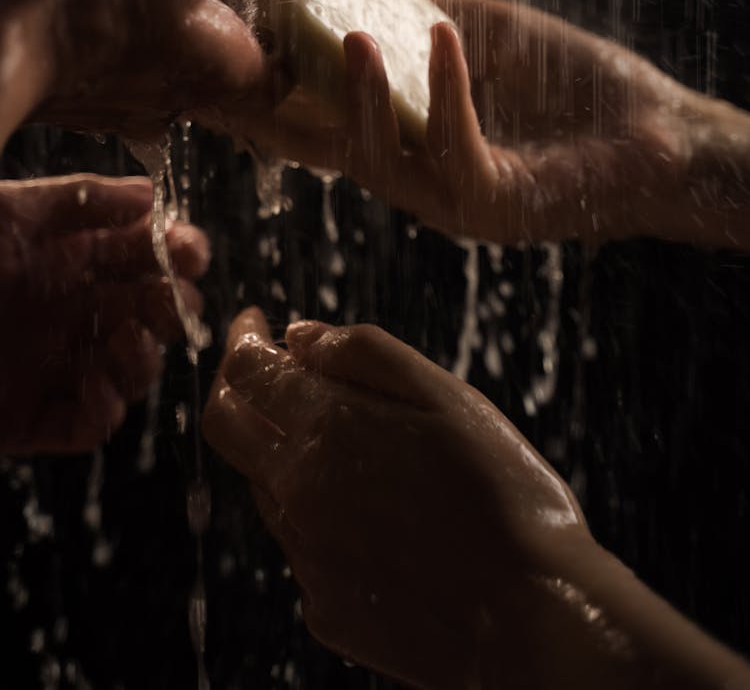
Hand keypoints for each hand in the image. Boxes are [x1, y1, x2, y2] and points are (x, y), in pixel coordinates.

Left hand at [0, 174, 207, 454]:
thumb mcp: (7, 213)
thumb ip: (80, 198)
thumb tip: (150, 192)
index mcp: (63, 258)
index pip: (139, 254)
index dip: (174, 251)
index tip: (192, 251)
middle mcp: (66, 310)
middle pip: (146, 310)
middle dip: (171, 305)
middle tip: (171, 303)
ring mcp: (51, 365)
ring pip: (128, 368)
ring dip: (144, 358)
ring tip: (131, 341)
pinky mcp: (30, 417)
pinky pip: (85, 421)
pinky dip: (104, 409)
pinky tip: (99, 387)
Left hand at [203, 309, 587, 688]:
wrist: (532, 619)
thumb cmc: (505, 496)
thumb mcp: (447, 398)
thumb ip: (366, 355)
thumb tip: (300, 335)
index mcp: (326, 430)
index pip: (244, 370)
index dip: (242, 337)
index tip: (255, 321)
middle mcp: (298, 493)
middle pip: (226, 426)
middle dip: (234, 384)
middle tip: (262, 364)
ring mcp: (306, 557)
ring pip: (264, 485)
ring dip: (278, 448)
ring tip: (343, 439)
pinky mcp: (325, 608)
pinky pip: (302, 546)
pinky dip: (318, 514)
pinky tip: (376, 515)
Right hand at [247, 0, 749, 246]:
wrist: (658, 137)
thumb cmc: (569, 86)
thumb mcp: (482, 36)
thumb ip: (418, 12)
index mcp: (402, 142)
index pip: (314, 119)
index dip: (261, 88)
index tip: (217, 43)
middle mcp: (413, 177)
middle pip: (323, 148)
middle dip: (276, 106)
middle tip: (240, 54)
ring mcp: (450, 198)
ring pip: (379, 159)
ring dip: (361, 97)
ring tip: (352, 38)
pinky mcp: (494, 205)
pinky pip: (456, 150)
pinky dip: (446, 91)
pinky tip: (443, 36)